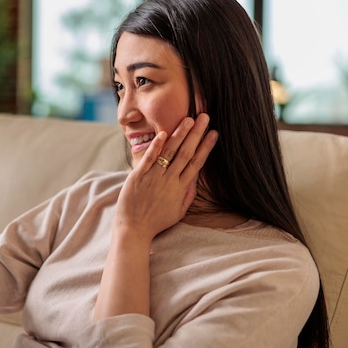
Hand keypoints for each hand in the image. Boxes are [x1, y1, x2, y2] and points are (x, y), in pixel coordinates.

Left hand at [115, 113, 218, 242]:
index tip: (214, 133)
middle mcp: (169, 181)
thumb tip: (196, 181)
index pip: (197, 163)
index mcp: (180, 188)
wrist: (134, 230)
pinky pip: (149, 159)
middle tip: (204, 117)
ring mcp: (154, 177)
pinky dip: (156, 146)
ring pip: (169, 152)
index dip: (206, 147)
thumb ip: (188, 196)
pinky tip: (163, 134)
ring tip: (189, 120)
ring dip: (180, 135)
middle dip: (196, 134)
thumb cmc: (156, 222)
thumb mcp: (178, 212)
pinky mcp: (138, 177)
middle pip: (186, 153)